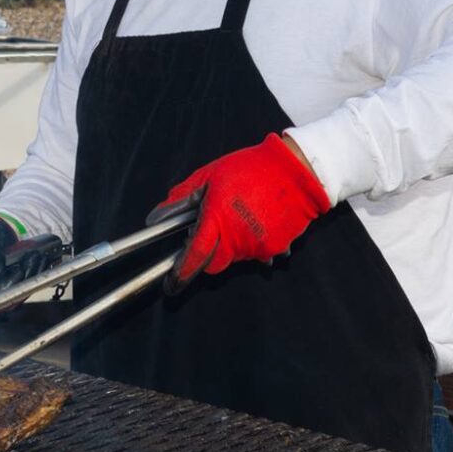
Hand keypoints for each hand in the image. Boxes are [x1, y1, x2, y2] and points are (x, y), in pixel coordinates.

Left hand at [157, 134, 331, 288]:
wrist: (296, 171)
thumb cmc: (250, 168)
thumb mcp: (209, 175)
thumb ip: (181, 198)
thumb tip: (156, 217)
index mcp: (217, 219)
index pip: (195, 255)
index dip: (181, 272)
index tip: (172, 283)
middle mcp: (237, 238)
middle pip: (214, 265)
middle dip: (207, 257)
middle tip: (209, 236)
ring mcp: (257, 246)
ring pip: (235, 259)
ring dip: (231, 247)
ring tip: (238, 219)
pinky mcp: (275, 248)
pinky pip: (256, 255)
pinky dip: (251, 244)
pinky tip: (255, 223)